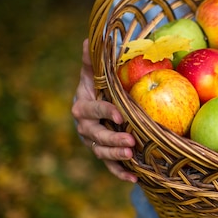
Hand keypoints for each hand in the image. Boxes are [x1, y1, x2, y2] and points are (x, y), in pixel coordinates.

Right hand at [71, 39, 137, 182]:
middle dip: (111, 139)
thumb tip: (89, 38)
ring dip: (116, 157)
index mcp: (82, 105)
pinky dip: (121, 173)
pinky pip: (110, 167)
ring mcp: (93, 142)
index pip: (90, 109)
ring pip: (101, 152)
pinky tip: (135, 179)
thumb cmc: (101, 86)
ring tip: (132, 157)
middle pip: (94, 135)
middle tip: (130, 142)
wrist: (101, 105)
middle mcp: (85, 127)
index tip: (119, 114)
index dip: (103, 112)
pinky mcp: (104, 155)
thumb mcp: (97, 73)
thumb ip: (93, 60)